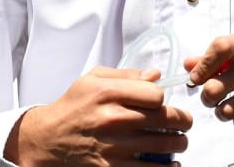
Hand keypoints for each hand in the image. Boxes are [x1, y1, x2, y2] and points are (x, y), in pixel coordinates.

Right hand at [5, 67, 192, 166]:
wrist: (48, 139)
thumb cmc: (73, 106)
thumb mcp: (92, 79)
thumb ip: (126, 74)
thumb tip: (157, 75)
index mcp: (108, 93)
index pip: (156, 94)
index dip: (163, 98)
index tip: (161, 102)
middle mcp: (113, 119)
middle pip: (166, 119)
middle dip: (182, 121)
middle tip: (185, 123)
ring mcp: (114, 147)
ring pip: (164, 145)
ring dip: (179, 143)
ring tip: (180, 142)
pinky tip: (171, 164)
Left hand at [184, 34, 233, 131]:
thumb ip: (218, 57)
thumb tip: (188, 65)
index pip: (216, 50)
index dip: (200, 67)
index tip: (196, 79)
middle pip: (215, 88)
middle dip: (207, 98)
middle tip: (212, 98)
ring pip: (228, 110)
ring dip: (222, 113)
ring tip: (228, 108)